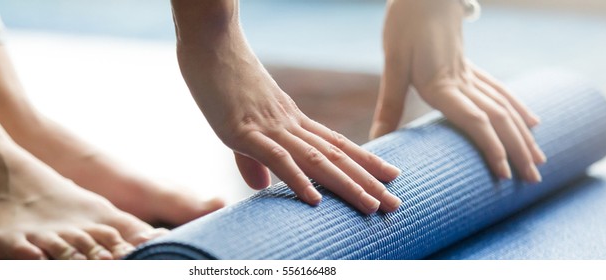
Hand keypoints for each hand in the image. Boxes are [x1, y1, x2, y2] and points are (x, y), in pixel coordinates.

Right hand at [171, 0, 401, 213]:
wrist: (210, 40)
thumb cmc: (221, 77)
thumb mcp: (237, 124)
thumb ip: (251, 158)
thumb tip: (262, 186)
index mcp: (290, 119)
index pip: (336, 143)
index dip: (364, 161)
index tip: (389, 177)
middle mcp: (288, 123)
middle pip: (336, 156)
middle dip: (367, 181)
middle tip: (394, 204)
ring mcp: (269, 125)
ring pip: (317, 159)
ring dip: (346, 184)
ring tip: (372, 206)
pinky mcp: (244, 129)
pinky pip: (277, 157)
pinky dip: (297, 179)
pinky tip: (314, 199)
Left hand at [370, 0, 545, 182]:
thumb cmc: (406, 26)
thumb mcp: (393, 64)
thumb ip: (390, 104)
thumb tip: (377, 140)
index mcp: (442, 84)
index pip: (475, 120)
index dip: (492, 148)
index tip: (505, 174)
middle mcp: (463, 82)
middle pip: (499, 119)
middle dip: (518, 151)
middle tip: (534, 180)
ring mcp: (471, 74)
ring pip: (506, 107)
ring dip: (524, 136)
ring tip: (540, 161)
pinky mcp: (472, 68)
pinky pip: (502, 92)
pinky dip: (520, 109)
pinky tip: (533, 123)